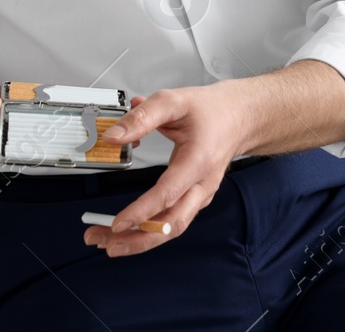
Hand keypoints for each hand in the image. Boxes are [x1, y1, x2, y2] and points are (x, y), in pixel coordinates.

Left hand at [81, 85, 248, 256]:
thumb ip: (141, 118)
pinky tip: (128, 230)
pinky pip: (173, 221)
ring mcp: (201, 195)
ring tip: (108, 241)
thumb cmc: (210, 110)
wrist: (239, 116)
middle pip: (171, 225)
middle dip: (137, 239)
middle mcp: (203, 184)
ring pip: (171, 228)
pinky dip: (150, 230)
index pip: (168, 194)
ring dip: (140, 239)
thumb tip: (113, 137)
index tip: (117, 223)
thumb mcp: (173, 101)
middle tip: (105, 243)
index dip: (142, 212)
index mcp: (199, 160)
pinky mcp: (196, 199)